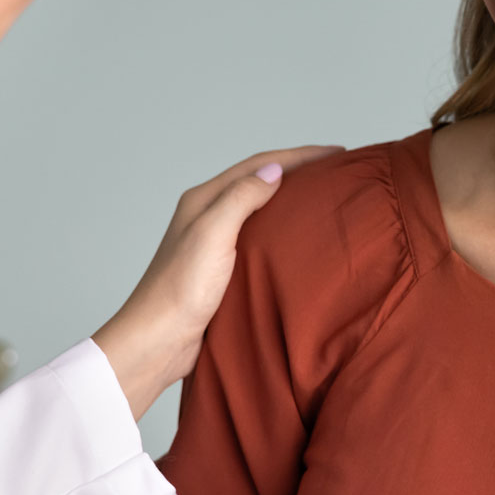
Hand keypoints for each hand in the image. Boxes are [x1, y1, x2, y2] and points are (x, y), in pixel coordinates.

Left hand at [92, 144, 340, 418]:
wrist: (159, 341)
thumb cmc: (181, 288)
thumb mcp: (213, 233)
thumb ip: (241, 197)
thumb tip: (275, 170)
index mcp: (204, 200)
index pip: (258, 165)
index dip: (298, 156)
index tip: (336, 153)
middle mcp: (208, 216)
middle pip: (259, 182)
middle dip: (297, 172)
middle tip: (335, 171)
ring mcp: (214, 243)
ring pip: (259, 211)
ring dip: (290, 200)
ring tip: (324, 199)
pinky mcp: (222, 270)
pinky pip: (258, 239)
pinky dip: (282, 230)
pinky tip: (299, 241)